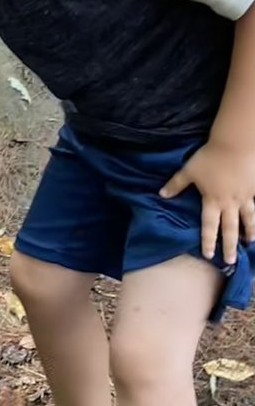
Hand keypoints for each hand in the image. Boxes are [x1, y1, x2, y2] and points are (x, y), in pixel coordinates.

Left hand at [160, 140, 254, 263]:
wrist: (236, 144)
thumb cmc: (210, 157)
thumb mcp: (189, 170)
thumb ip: (176, 184)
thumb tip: (161, 194)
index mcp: (212, 201)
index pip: (209, 226)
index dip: (208, 241)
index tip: (209, 255)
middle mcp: (230, 203)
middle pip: (230, 229)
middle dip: (230, 246)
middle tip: (230, 261)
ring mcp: (246, 196)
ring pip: (249, 219)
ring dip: (249, 232)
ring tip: (249, 243)